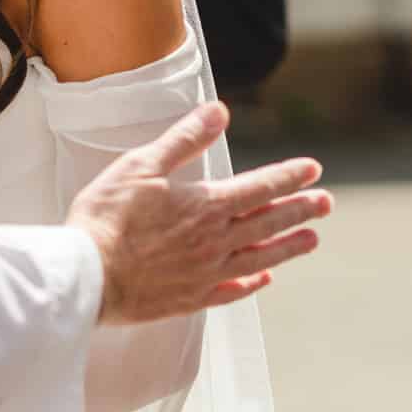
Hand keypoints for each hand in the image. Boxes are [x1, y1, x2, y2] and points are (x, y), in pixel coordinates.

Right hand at [65, 102, 330, 328]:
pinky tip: (263, 279)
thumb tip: (219, 112)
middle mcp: (215, 242)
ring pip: (260, 258)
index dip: (289, 176)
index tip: (314, 170)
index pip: (260, 187)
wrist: (86, 277)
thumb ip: (184, 139)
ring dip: (289, 247)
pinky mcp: (189, 299)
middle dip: (300, 210)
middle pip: (268, 223)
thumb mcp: (141, 166)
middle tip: (325, 204)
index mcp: (206, 206)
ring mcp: (205, 274)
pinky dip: (253, 284)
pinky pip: (232, 291)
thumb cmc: (107, 218)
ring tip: (312, 240)